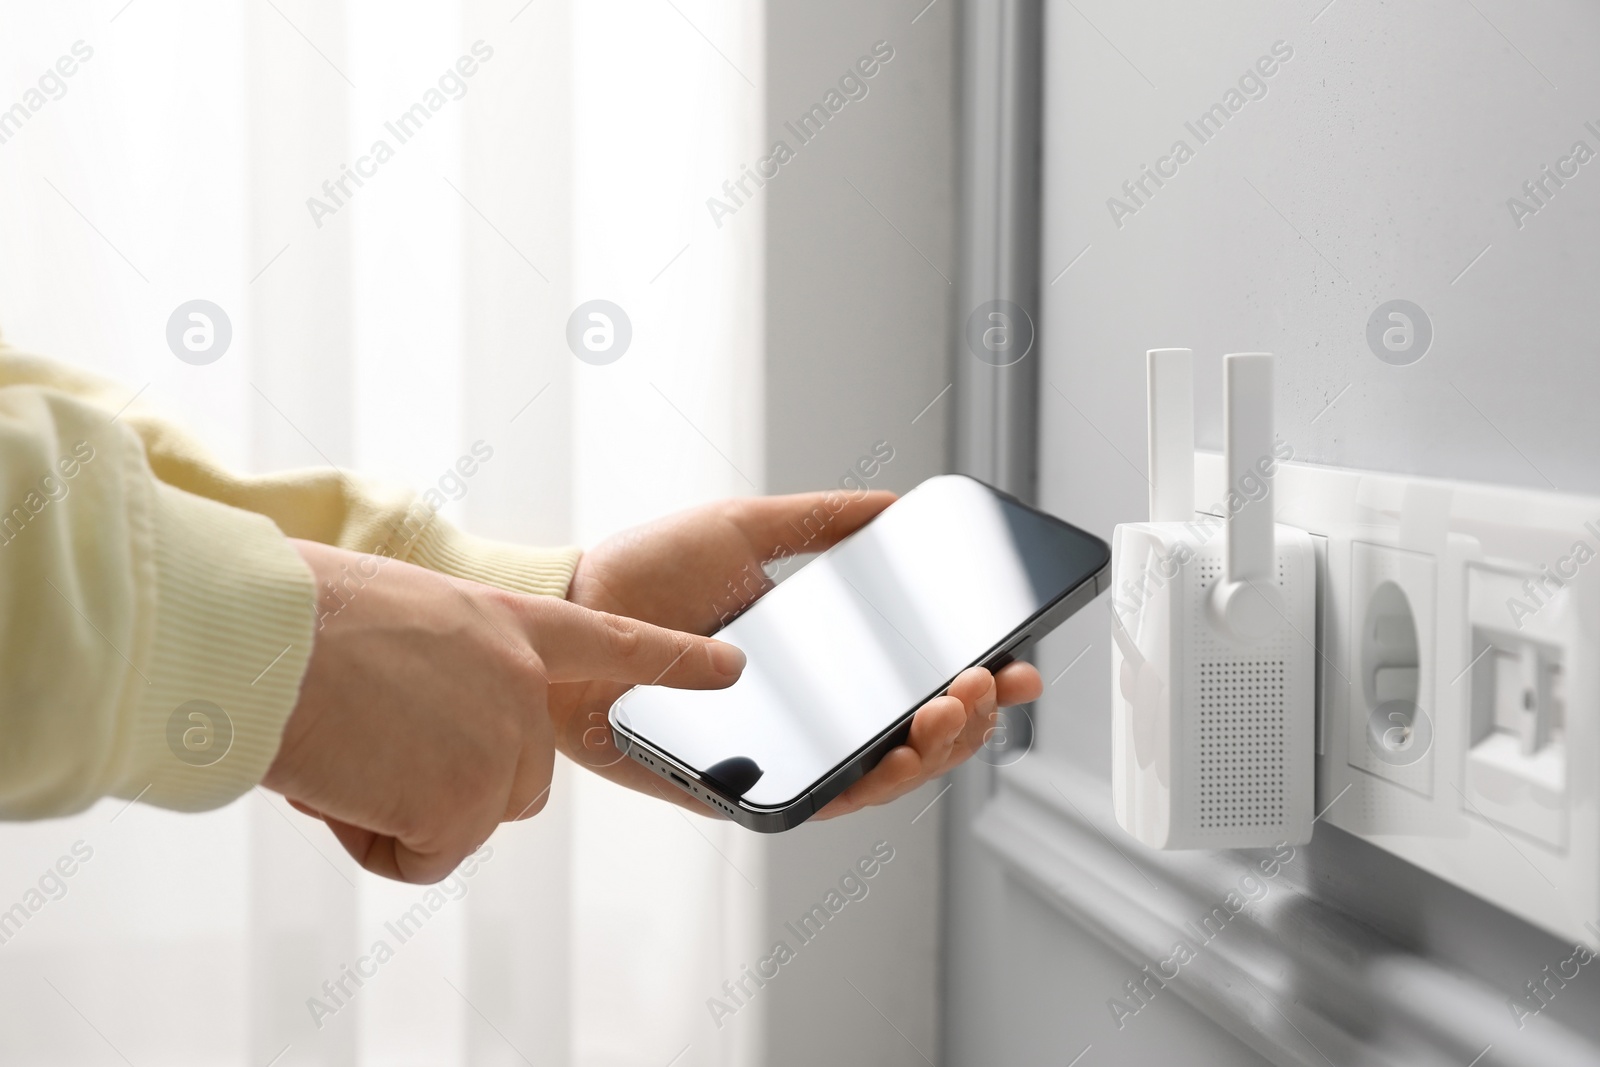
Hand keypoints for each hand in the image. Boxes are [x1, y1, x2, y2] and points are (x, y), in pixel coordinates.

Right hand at [266, 539, 745, 882]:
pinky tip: (341, 781)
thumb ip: (436, 668)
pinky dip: (369, 839)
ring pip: (458, 821)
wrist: (260, 637)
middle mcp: (522, 684)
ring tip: (341, 746)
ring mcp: (504, 744)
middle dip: (442, 782)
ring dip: (393, 809)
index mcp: (503, 621)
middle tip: (366, 738)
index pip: (608, 643)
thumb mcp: (392, 618)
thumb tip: (406, 734)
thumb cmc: (291, 616)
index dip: (670, 660)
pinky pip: (418, 858)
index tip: (730, 668)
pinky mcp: (470, 804)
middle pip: (514, 779)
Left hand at [556, 490, 1043, 818]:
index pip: (912, 680)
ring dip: (933, 750)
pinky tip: (897, 753)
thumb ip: (819, 520)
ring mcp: (779, 752)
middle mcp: (807, 714)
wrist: (568, 609)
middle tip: (988, 682)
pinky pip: (817, 800)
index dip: (974, 679)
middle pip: (911, 735)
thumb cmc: (641, 573)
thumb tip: (891, 503)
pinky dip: (868, 783)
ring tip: (954, 709)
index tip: (1017, 660)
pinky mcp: (741, 788)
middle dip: (969, 717)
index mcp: (818, 662)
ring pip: (880, 776)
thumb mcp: (743, 528)